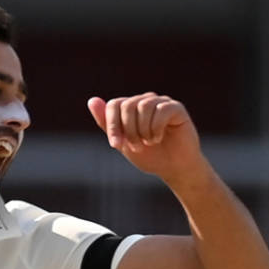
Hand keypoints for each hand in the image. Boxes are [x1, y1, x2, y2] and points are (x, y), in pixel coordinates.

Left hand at [87, 94, 204, 182]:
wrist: (174, 168)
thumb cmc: (149, 156)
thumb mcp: (123, 143)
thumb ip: (107, 124)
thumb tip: (91, 100)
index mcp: (131, 108)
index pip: (114, 104)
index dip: (112, 125)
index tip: (116, 145)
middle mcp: (145, 101)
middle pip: (127, 105)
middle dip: (129, 130)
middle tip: (137, 146)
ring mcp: (161, 102)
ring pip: (144, 106)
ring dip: (143, 130)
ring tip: (149, 143)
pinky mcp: (176, 108)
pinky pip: (161, 110)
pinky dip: (156, 128)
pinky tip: (158, 138)